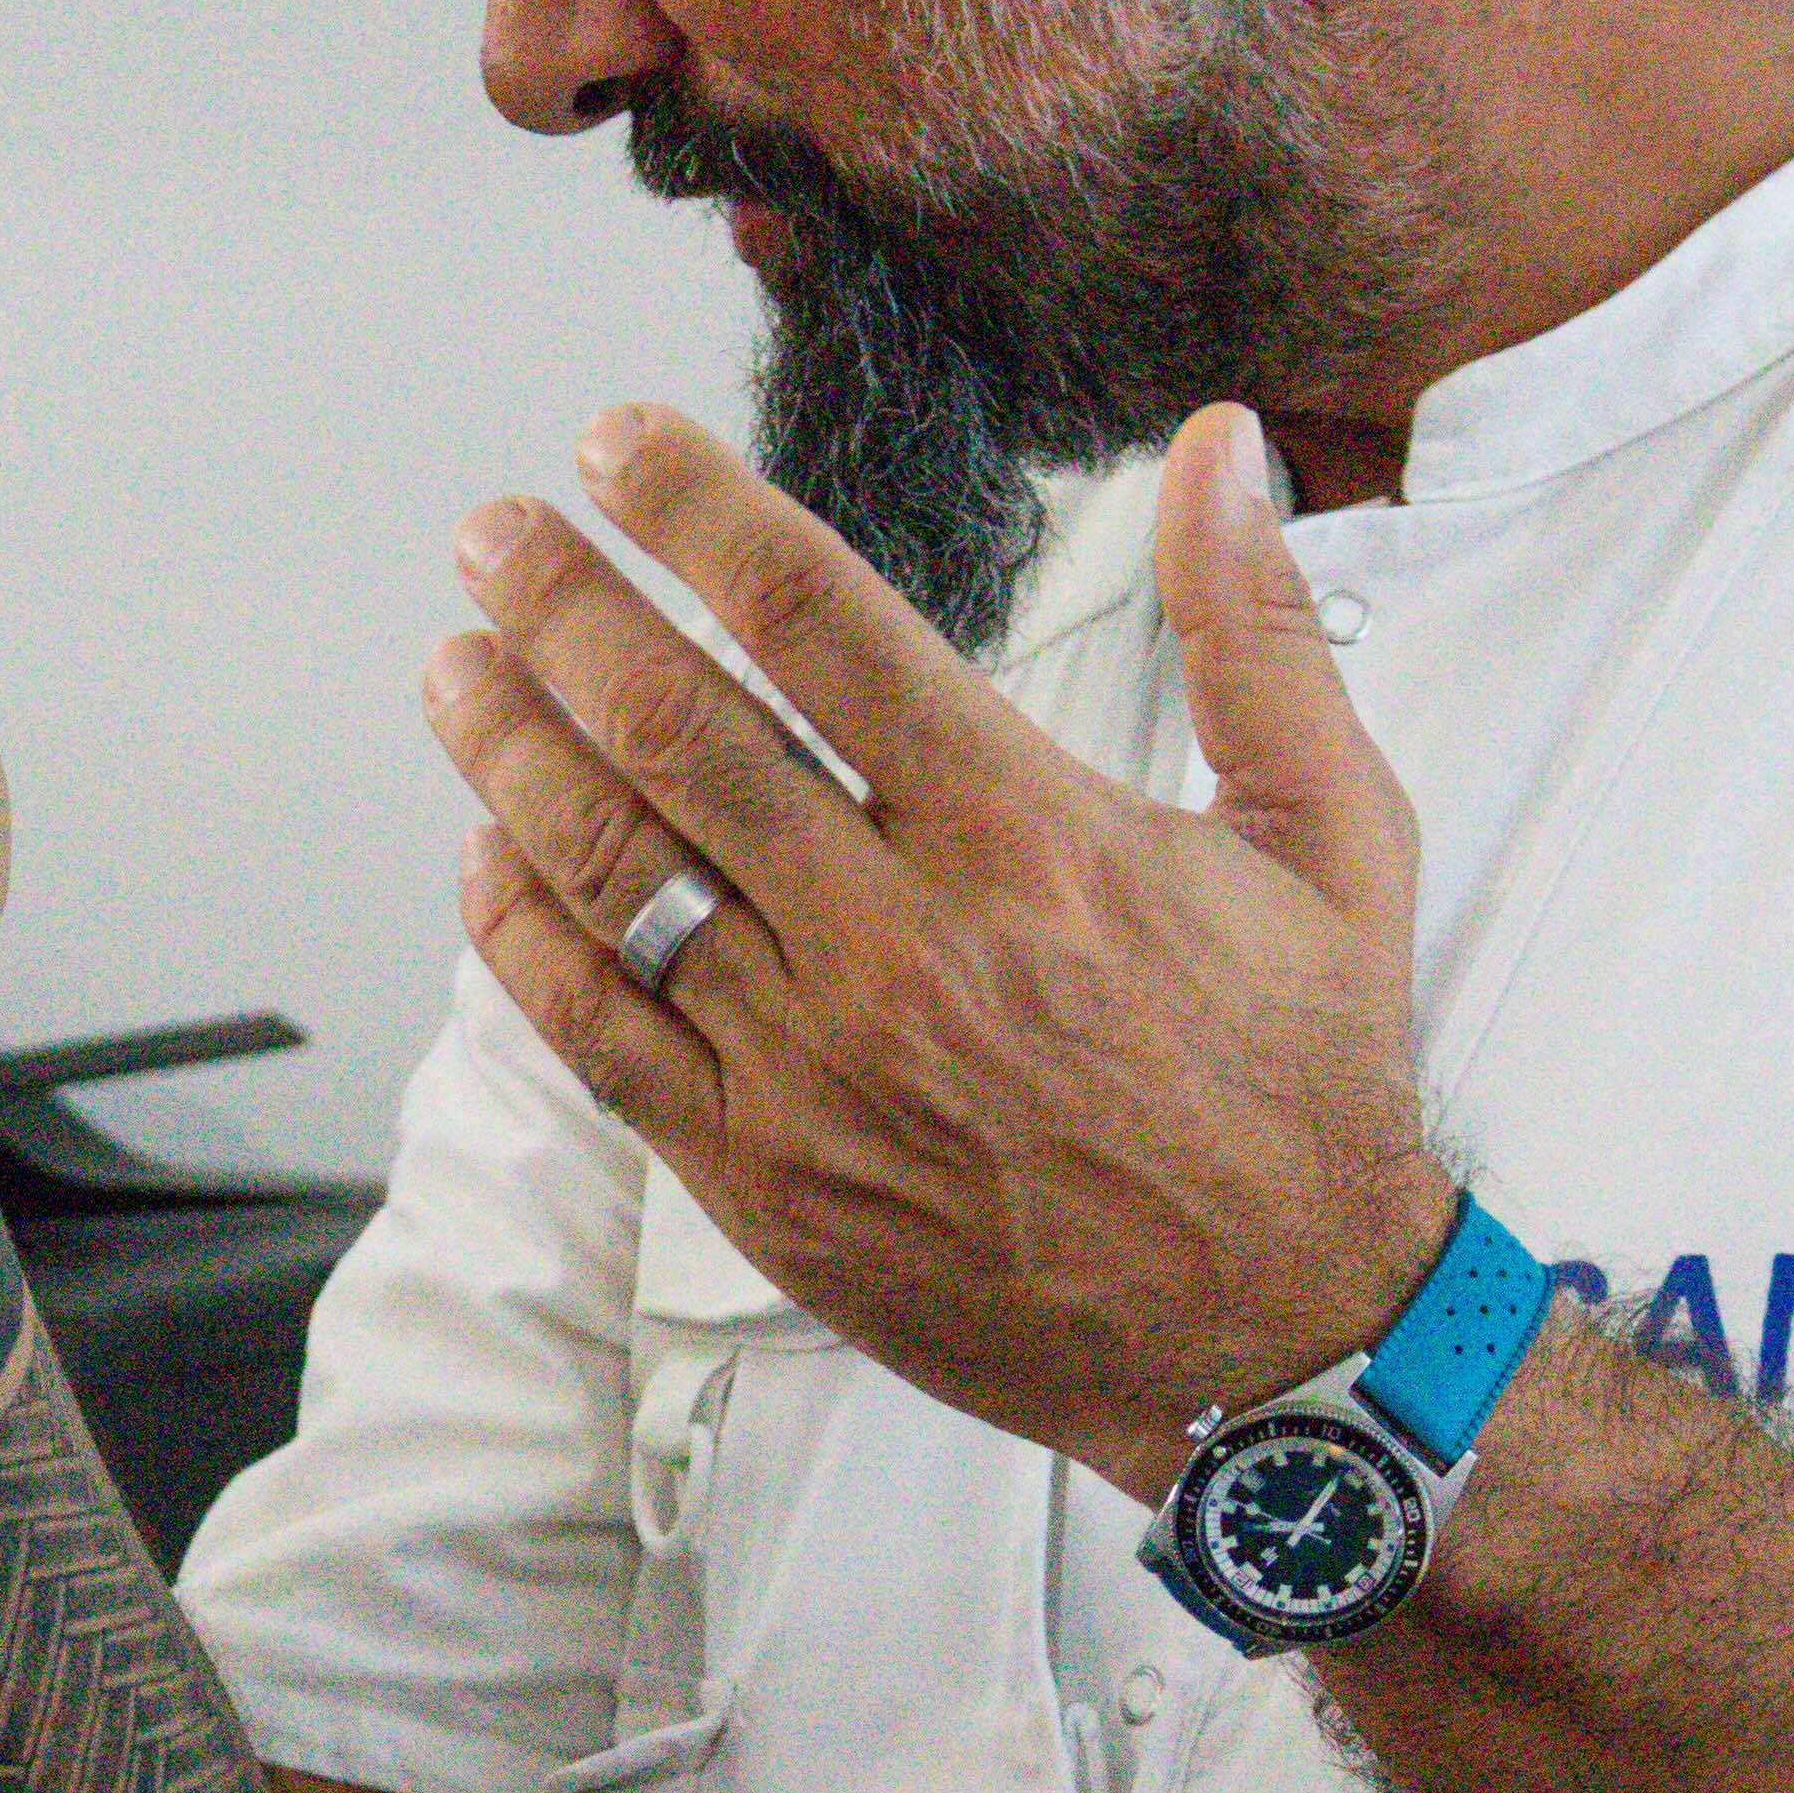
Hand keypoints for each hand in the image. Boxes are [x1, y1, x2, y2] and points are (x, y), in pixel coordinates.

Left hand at [423, 399, 1447, 1491]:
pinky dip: (522, 934)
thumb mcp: (1332, 837)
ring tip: (461, 667)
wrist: (1278, 1343)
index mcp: (1026, 838)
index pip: (813, 621)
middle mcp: (898, 943)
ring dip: (510, 752)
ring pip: (610, 874)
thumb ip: (1258, 630)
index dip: (692, 514)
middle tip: (496, 538)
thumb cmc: (1299, 1089)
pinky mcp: (758, 1175)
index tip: (617, 449)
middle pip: (672, 729)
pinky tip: (489, 855)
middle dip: (561, 610)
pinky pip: (596, 1033)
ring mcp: (811, 1066)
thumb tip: (1217, 448)